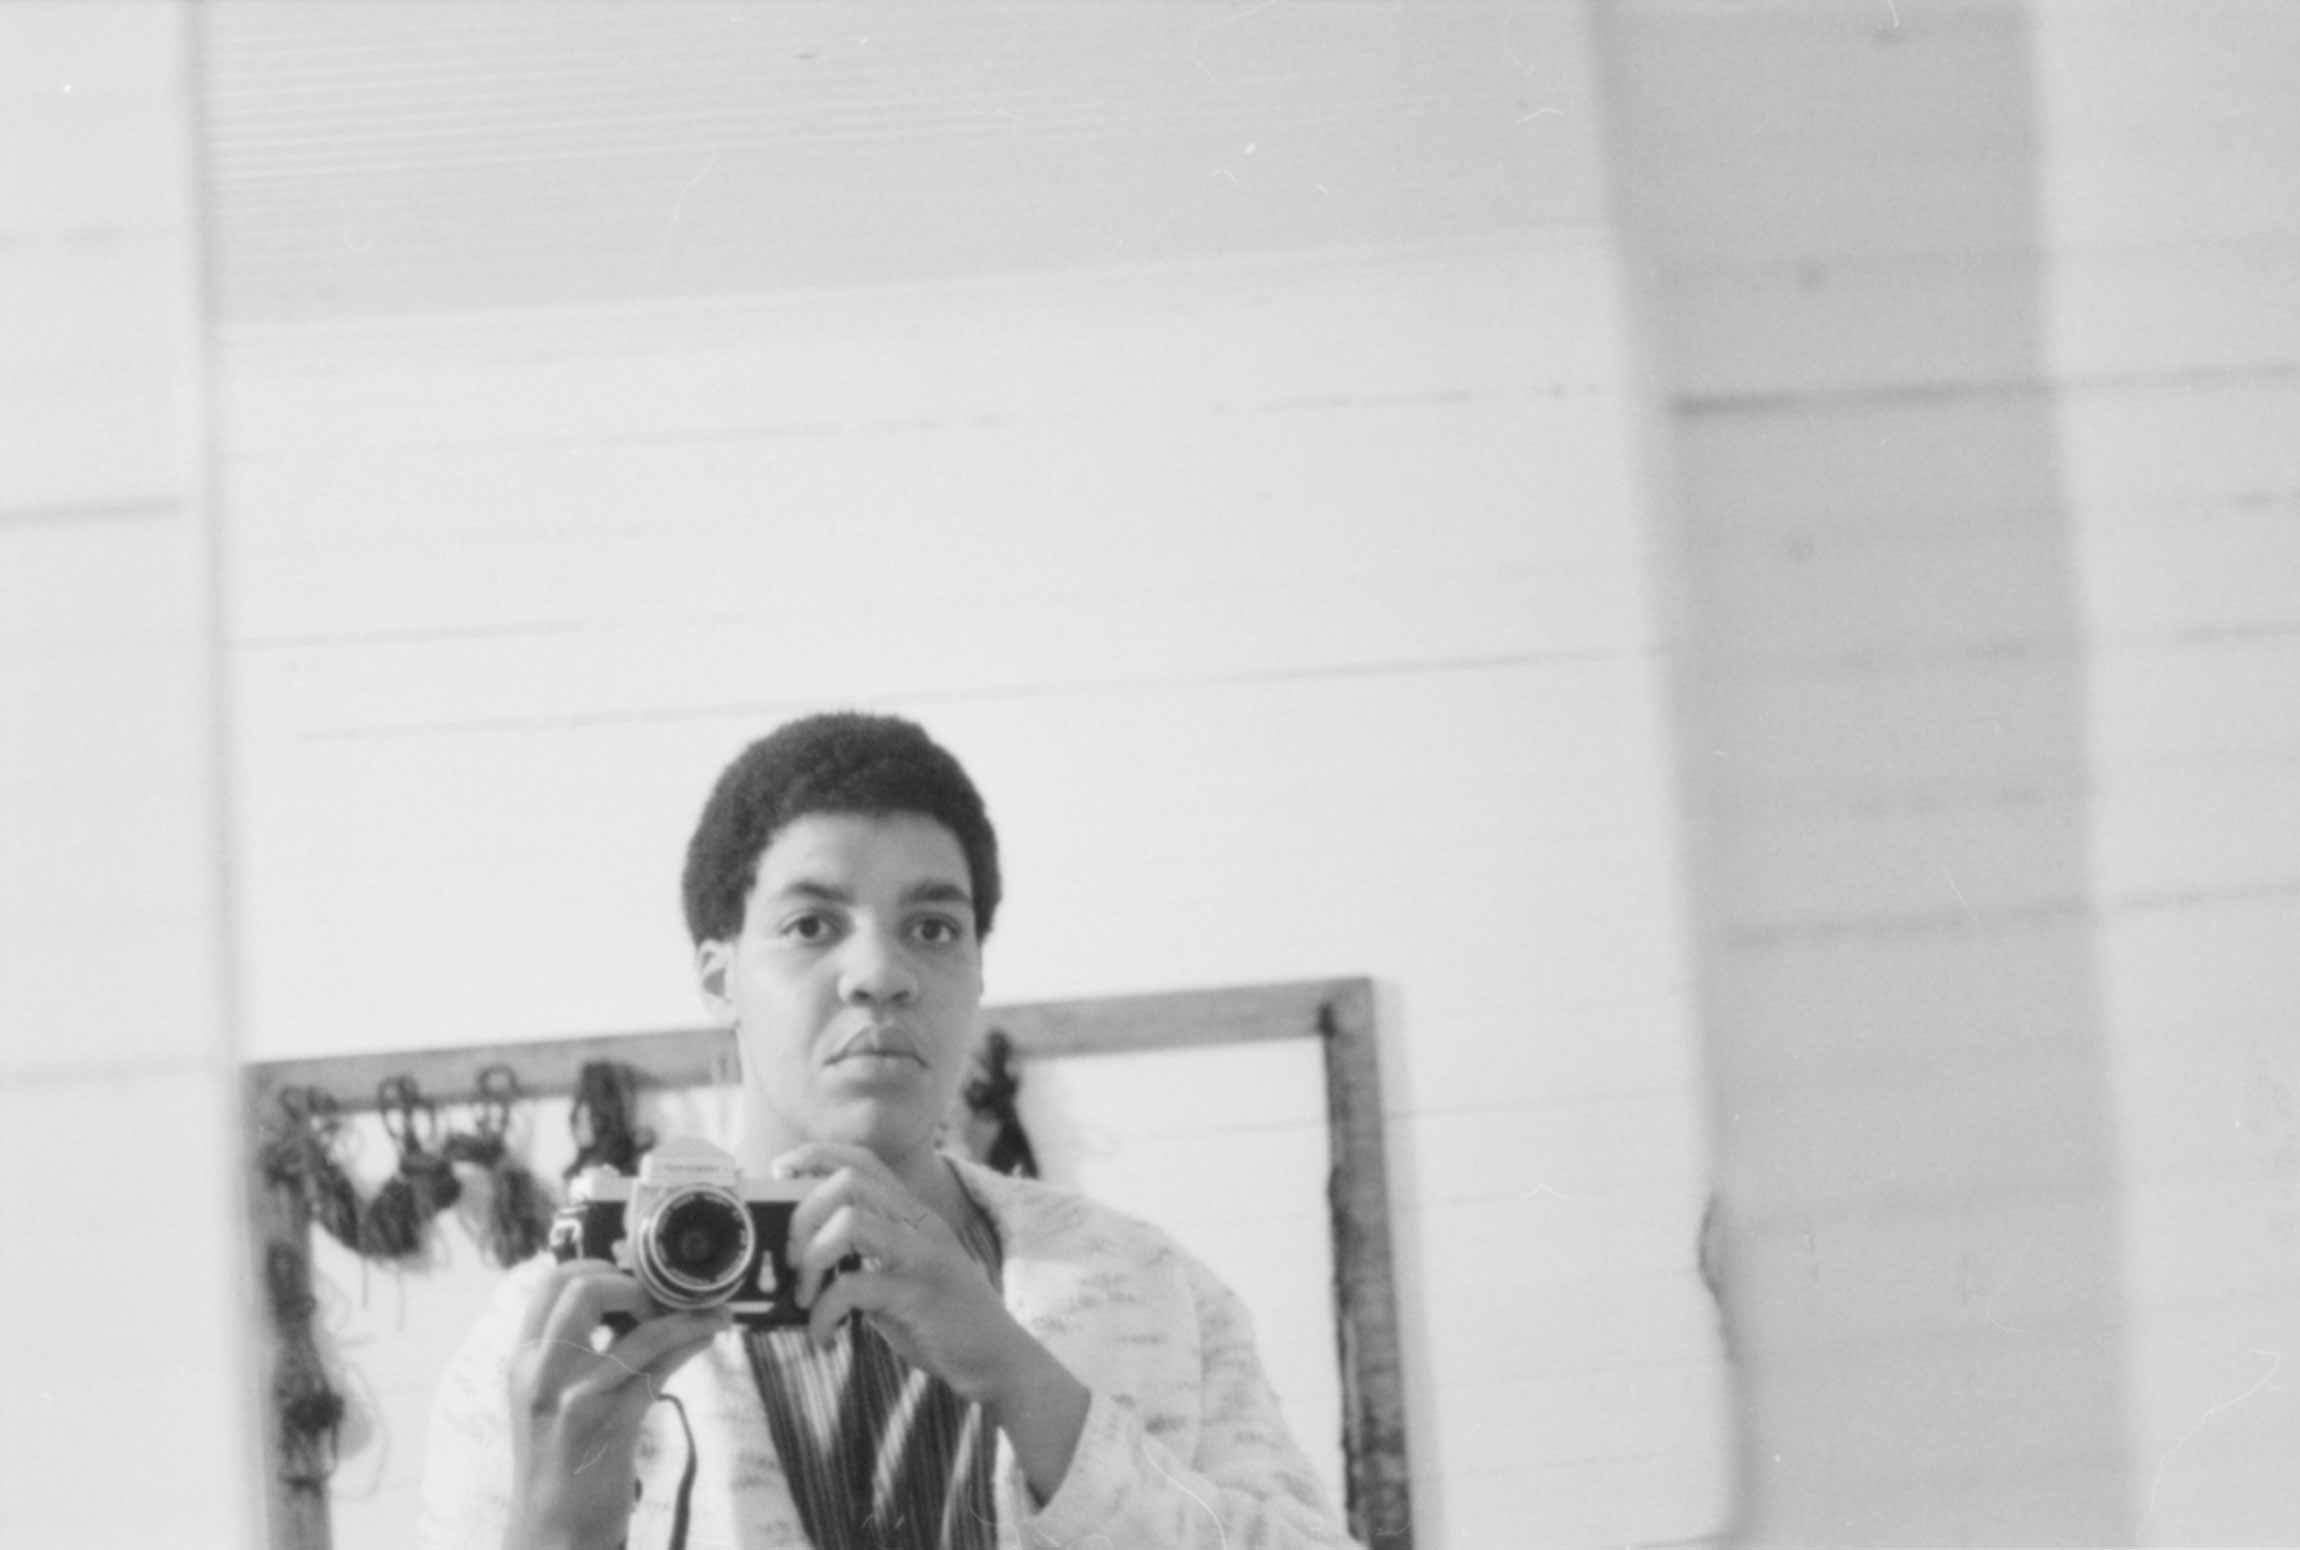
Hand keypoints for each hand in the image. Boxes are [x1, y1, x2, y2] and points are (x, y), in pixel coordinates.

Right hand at [502, 1261, 730, 1549]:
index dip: (599, 1266)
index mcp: (524, 1360)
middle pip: (582, 1286)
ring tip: (713, 1310)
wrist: (551, 1535)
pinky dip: (692, 1339)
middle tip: (662, 1300)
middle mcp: (541, 1371)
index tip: (635, 1280)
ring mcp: (574, 1396)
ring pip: (637, 1328)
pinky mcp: (609, 1422)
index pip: (552, 1282)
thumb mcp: (555, 1401)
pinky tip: (711, 1332)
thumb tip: (641, 1306)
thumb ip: (585, 1354)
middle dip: (633, 1280)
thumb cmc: (562, 1466)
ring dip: (685, 1312)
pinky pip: (659, 1364)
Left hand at [773, 1143, 1019, 1397]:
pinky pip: (853, 1288)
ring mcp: (922, 1258)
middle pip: (848, 1182)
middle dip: (803, 1214)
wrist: (997, 1360)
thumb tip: (800, 1254)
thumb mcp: (902, 1273)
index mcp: (914, 1216)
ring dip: (812, 1260)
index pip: (863, 1160)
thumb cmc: (938, 1320)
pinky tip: (824, 1337)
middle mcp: (920, 1226)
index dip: (816, 1155)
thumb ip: (866, 1255)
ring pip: (850, 1224)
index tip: (781, 1172)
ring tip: (806, 1297)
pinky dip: (823, 1314)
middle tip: (794, 1260)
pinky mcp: (918, 1296)